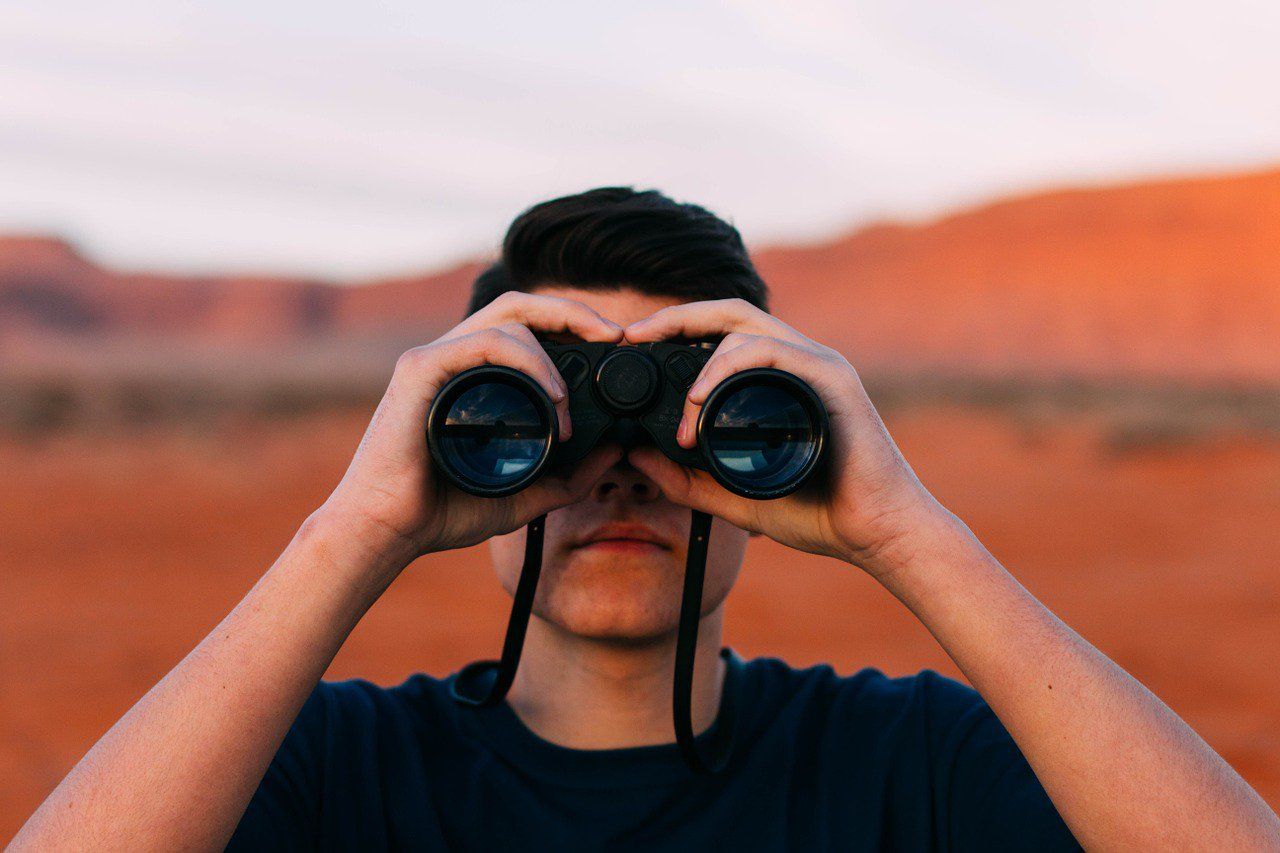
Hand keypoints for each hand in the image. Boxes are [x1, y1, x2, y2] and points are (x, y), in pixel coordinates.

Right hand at [315, 292, 624, 573]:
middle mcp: (453, 357)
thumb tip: (615, 452)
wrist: (388, 531)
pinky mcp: (419, 369)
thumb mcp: (523, 496)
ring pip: (507, 320)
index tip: (613, 345)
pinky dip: (526, 360)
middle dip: (572, 311)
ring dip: (551, 355)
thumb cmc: (441, 511)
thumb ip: (568, 478)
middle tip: (614, 334)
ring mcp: (434, 358)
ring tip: (567, 403)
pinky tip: (550, 395)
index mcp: (473, 375)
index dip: (571, 324)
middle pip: (519, 305)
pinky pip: (483, 342)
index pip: (526, 327)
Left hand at [623, 298, 951, 576]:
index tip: (634, 344)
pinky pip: (772, 352)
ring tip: (681, 406)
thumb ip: (687, 480)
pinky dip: (729, 367)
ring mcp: (817, 364)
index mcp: (779, 379)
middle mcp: (799, 361)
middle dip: (676, 316)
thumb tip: (637, 458)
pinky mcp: (831, 378)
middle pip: (729, 313)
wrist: (878, 533)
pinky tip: (703, 398)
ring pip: (746, 327)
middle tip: (634, 335)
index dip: (677, 329)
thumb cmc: (821, 514)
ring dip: (700, 358)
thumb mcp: (734, 498)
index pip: (722, 333)